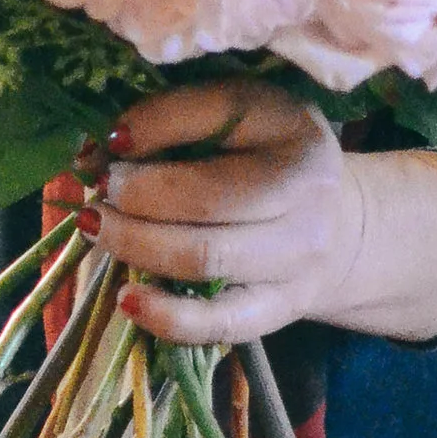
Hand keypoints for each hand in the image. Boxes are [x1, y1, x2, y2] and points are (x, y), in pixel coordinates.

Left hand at [91, 78, 436, 348]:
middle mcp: (306, 191)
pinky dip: (165, 315)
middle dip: (135, 195)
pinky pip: (218, 322)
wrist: (336, 227)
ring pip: (204, 258)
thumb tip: (99, 150)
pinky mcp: (279, 308)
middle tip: (101, 192)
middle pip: (206, 198)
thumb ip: (173, 119)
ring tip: (101, 230)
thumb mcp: (236, 118)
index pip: (215, 115)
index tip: (112, 140)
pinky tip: (127, 299)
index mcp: (291, 125)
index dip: (150, 126)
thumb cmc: (265, 161)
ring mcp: (296, 257)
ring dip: (136, 244)